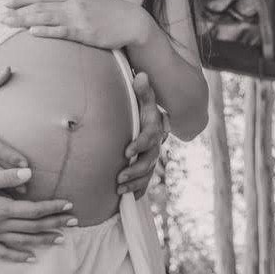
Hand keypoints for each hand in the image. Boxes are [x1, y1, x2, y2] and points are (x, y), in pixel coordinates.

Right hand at [0, 167, 76, 261]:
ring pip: (22, 240)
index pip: (33, 209)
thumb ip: (5, 176)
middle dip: (55, 223)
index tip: (69, 204)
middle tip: (74, 222)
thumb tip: (29, 174)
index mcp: (0, 208)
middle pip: (32, 226)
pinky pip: (3, 252)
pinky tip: (30, 258)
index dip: (53, 207)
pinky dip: (18, 256)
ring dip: (43, 240)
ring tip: (61, 240)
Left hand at [2, 0, 152, 48]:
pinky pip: (61, 31)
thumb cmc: (111, 7)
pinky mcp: (84, 33)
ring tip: (8, 23)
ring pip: (46, 18)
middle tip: (1, 16)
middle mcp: (73, 3)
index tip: (7, 2)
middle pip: (41, 6)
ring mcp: (78, 18)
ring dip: (25, 20)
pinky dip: (46, 31)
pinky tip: (32, 32)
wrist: (132, 22)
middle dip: (19, 10)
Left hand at [117, 73, 167, 198]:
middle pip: (150, 160)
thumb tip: (141, 75)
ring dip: (135, 183)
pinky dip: (139, 190)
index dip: (140, 144)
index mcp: (154, 127)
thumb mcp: (143, 97)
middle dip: (135, 171)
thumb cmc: (142, 106)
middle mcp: (155, 144)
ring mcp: (152, 156)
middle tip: (119, 177)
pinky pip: (146, 181)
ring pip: (148, 173)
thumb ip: (143, 89)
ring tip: (119, 189)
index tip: (126, 152)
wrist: (147, 117)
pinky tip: (129, 198)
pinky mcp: (146, 166)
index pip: (150, 138)